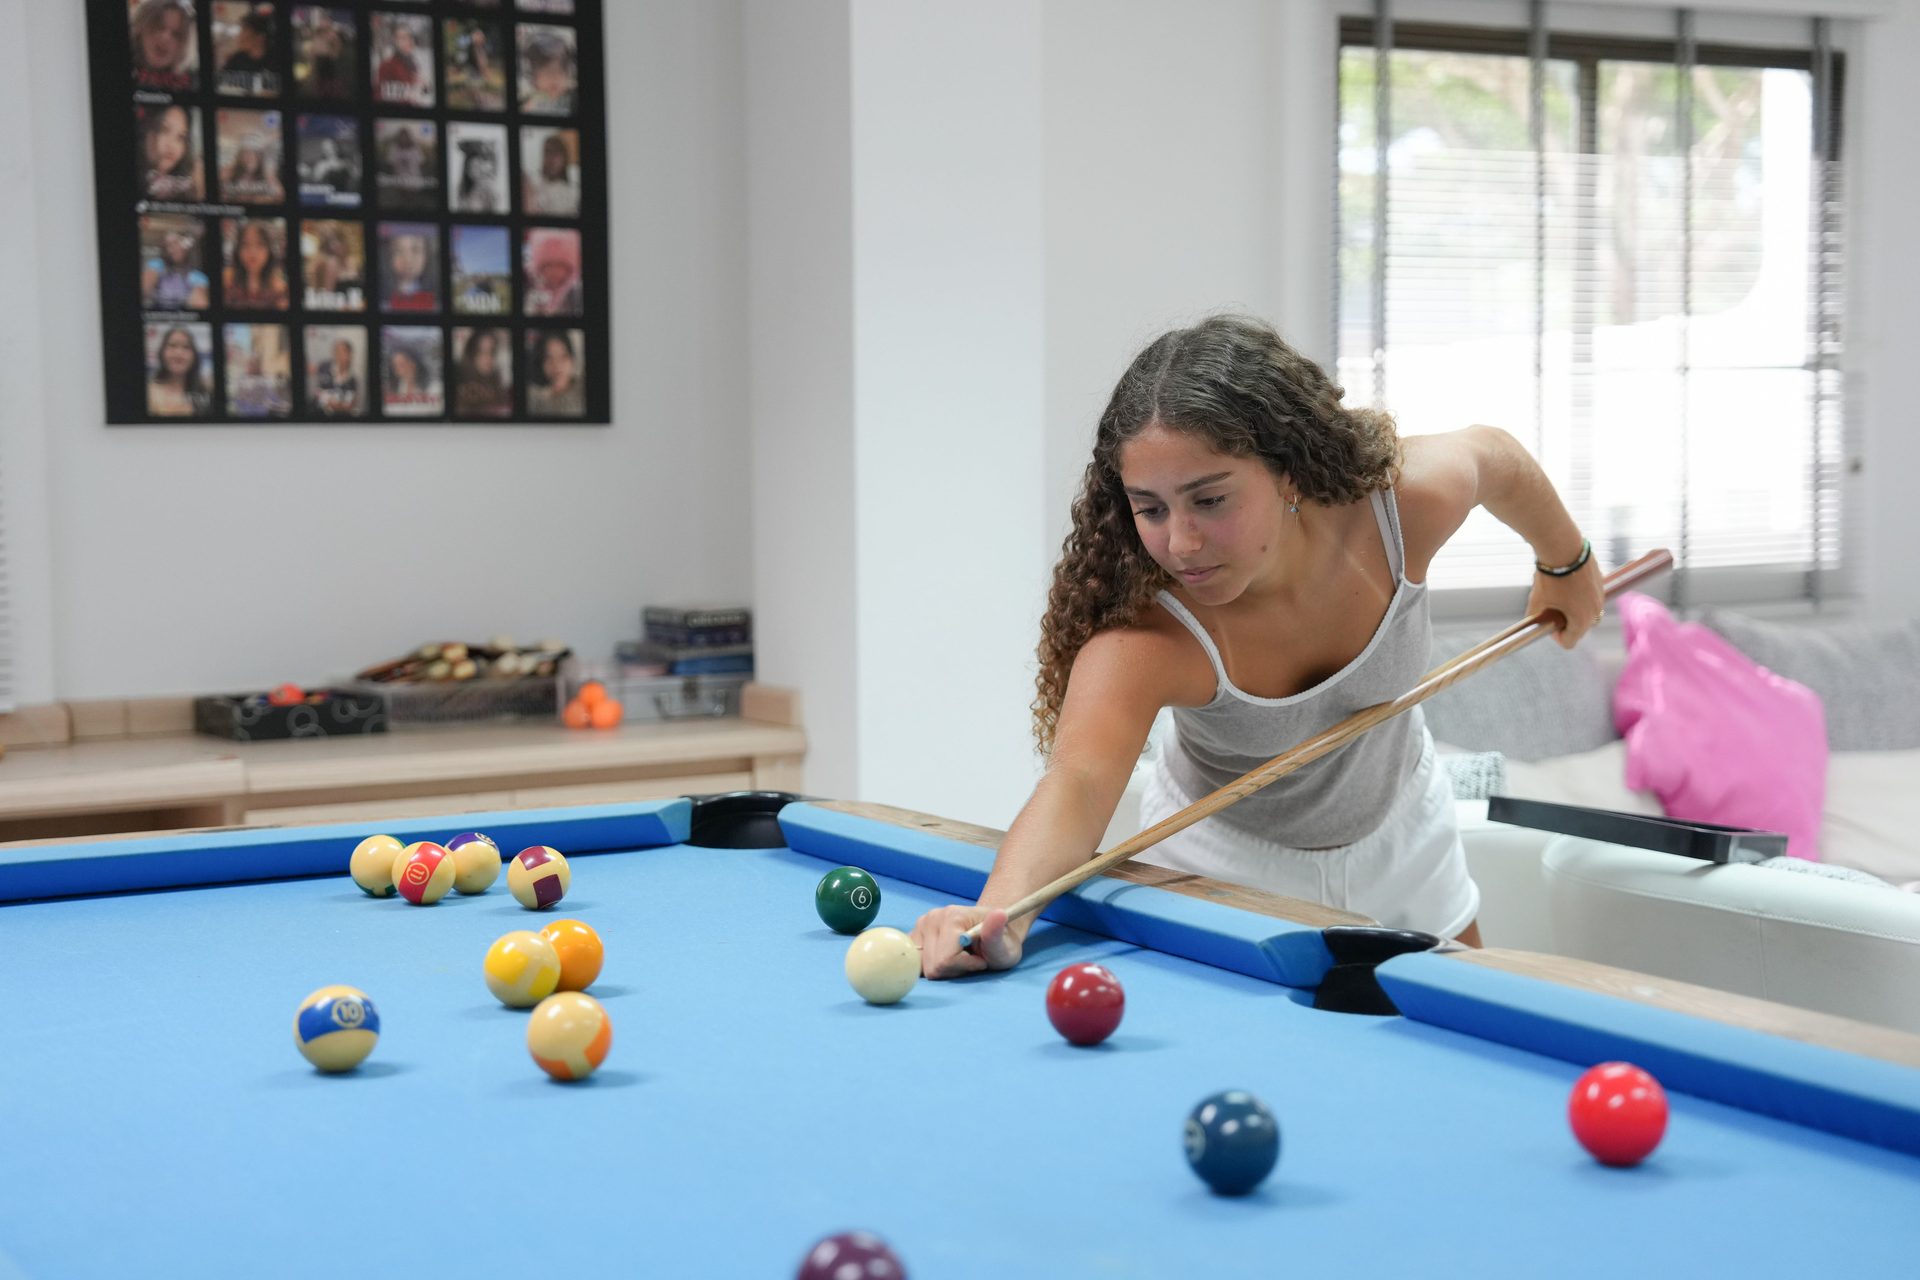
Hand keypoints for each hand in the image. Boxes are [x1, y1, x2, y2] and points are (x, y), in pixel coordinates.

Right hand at [908, 904, 1023, 978]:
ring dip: (942, 969)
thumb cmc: (1000, 942)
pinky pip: (916, 963)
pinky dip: (932, 965)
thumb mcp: (1005, 944)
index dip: (965, 966)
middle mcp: (931, 917)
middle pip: (932, 967)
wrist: (991, 931)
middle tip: (970, 959)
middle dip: (953, 969)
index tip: (980, 960)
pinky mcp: (914, 935)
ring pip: (921, 967)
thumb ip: (996, 934)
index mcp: (952, 916)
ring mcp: (920, 925)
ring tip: (959, 958)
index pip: (945, 960)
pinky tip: (946, 957)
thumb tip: (999, 914)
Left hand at [1526, 553, 1605, 649]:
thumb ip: (1536, 617)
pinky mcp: (1601, 581)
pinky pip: (1590, 596)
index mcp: (1582, 620)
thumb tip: (1534, 622)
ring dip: (1573, 608)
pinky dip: (1580, 594)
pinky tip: (1566, 582)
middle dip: (1565, 621)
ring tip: (1558, 594)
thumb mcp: (1537, 600)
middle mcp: (1596, 610)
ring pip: (1586, 611)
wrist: (1563, 547)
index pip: (1569, 642)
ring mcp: (1601, 595)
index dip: (1555, 636)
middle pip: (1579, 627)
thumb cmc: (1550, 577)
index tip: (1547, 623)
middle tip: (1551, 608)